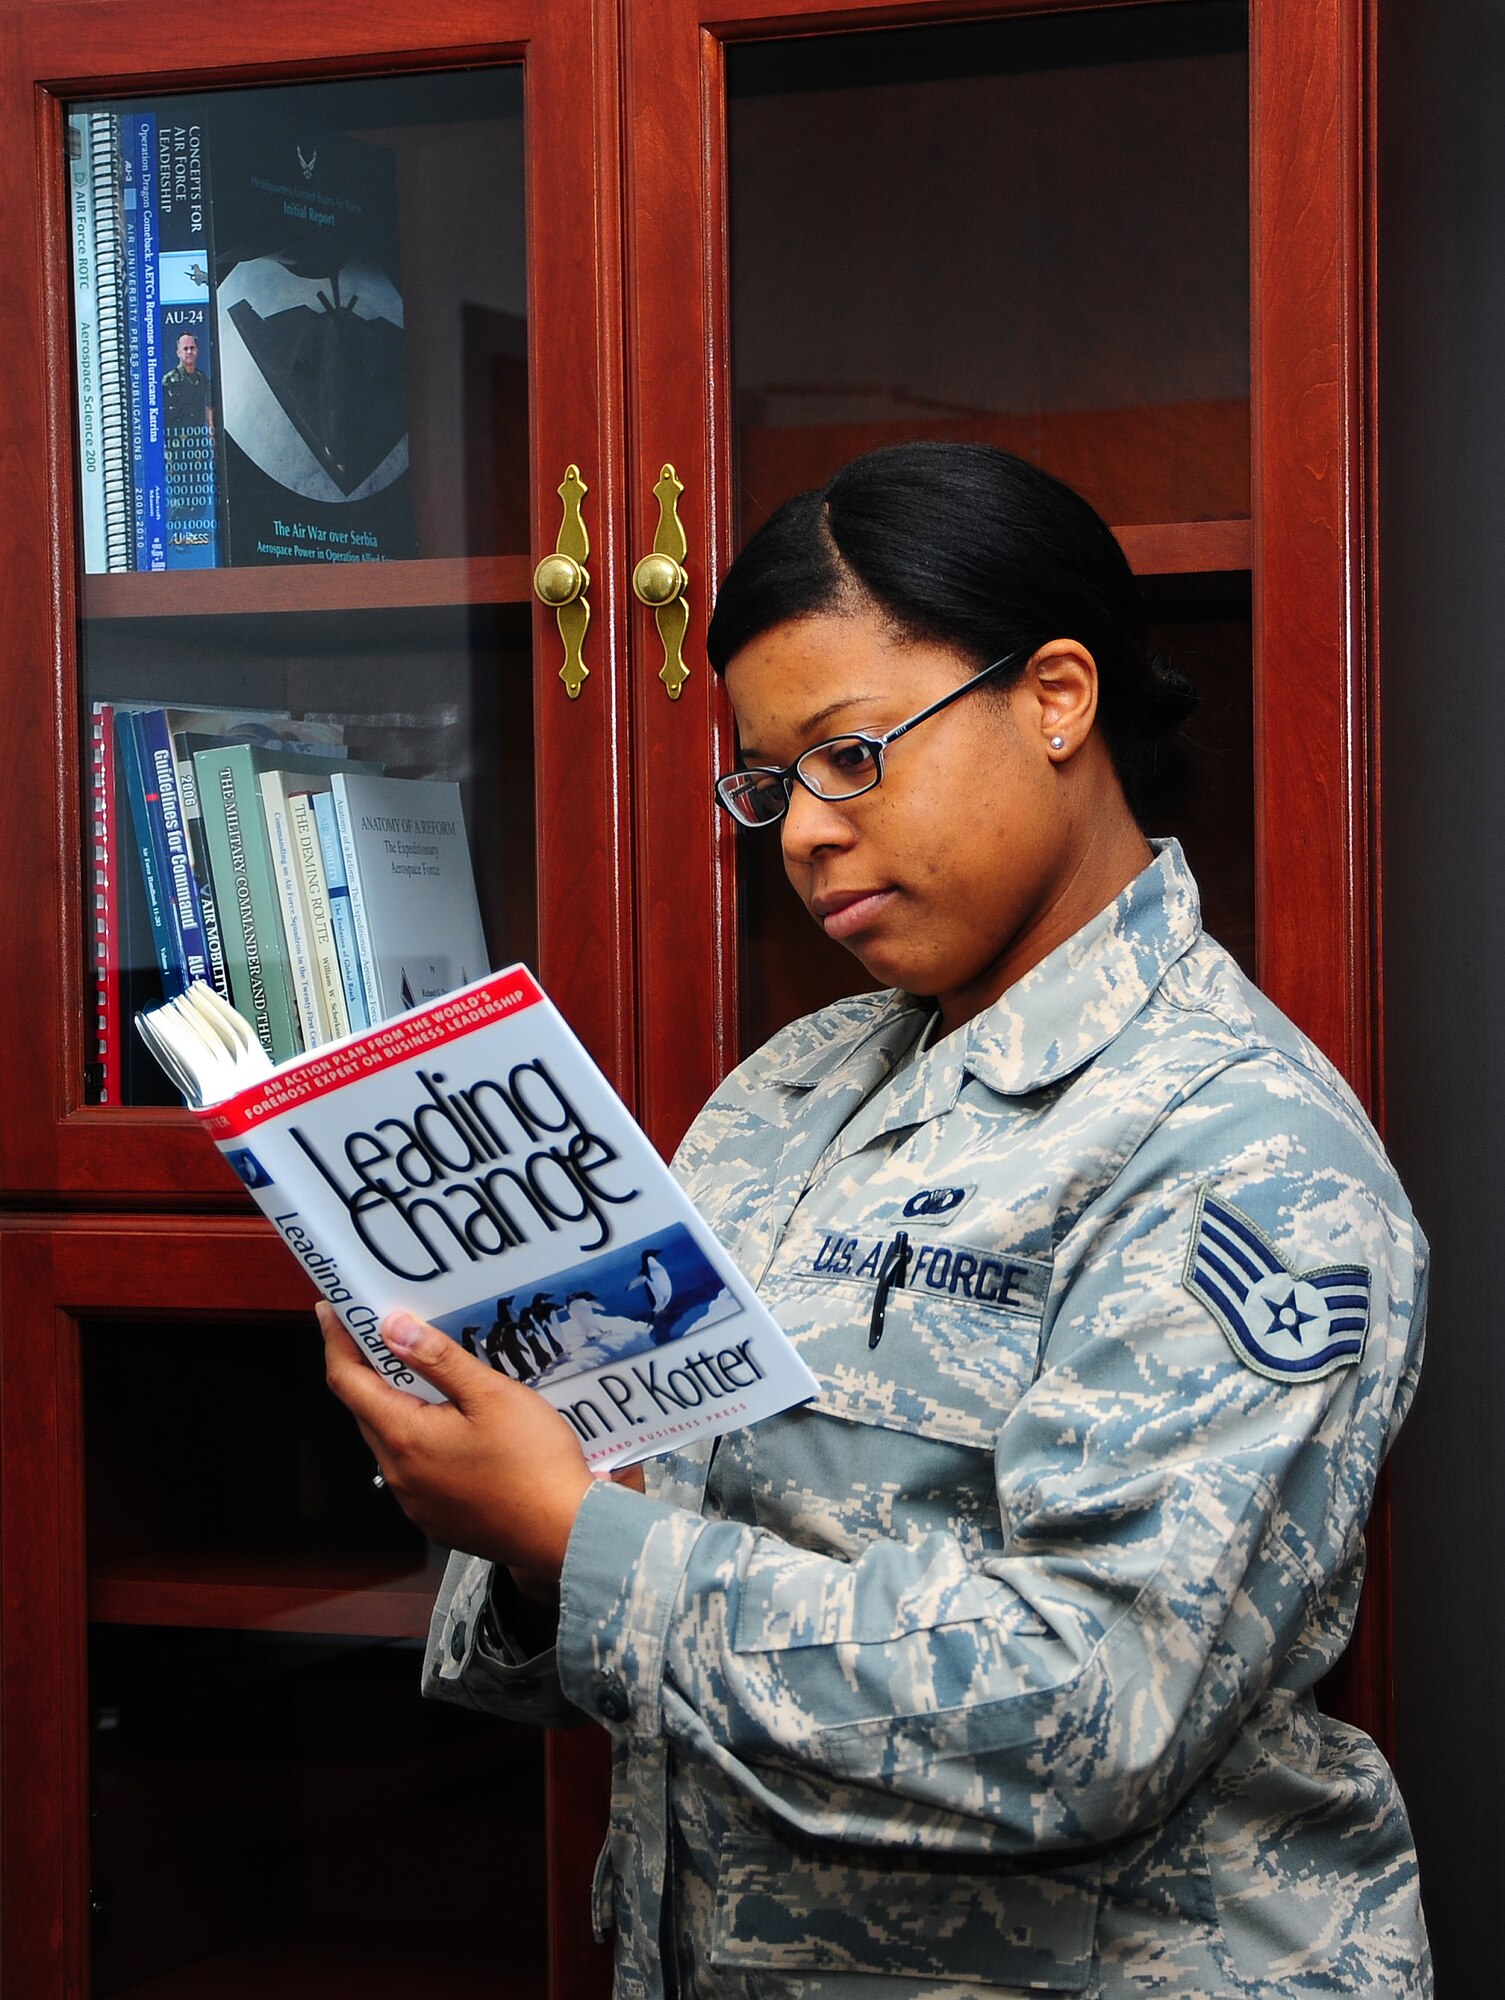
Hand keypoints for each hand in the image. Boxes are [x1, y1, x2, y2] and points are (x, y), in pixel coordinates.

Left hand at [318, 1303, 594, 1580]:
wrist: (565, 1534)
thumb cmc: (533, 1462)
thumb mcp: (491, 1395)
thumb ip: (438, 1359)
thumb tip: (393, 1327)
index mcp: (404, 1437)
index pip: (347, 1381)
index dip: (335, 1341)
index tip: (330, 1311)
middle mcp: (398, 1474)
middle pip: (366, 1410)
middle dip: (366, 1370)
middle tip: (378, 1333)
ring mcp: (416, 1502)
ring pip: (390, 1441)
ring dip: (395, 1406)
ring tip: (420, 1377)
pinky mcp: (437, 1519)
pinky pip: (413, 1470)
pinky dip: (418, 1440)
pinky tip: (450, 1428)